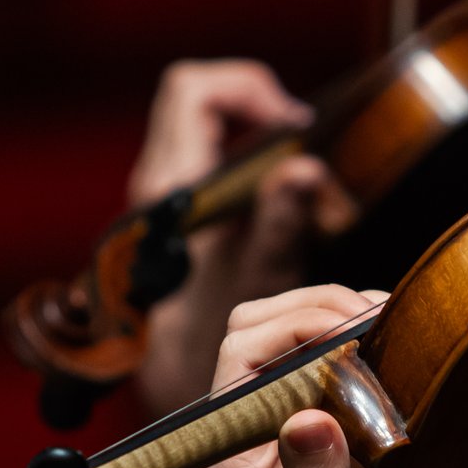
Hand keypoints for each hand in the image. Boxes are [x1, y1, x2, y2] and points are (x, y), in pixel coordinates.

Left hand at [130, 60, 357, 416]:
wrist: (175, 378)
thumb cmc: (210, 337)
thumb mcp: (257, 278)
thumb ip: (279, 221)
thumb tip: (305, 169)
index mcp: (172, 187)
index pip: (195, 92)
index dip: (248, 89)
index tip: (292, 126)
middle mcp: (161, 181)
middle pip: (202, 99)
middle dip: (261, 110)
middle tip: (303, 146)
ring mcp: (167, 194)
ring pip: (211, 130)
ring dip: (262, 143)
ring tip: (306, 185)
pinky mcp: (181, 211)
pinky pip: (215, 161)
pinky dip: (254, 167)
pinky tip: (288, 205)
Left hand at [196, 285, 439, 467]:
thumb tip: (307, 420)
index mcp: (229, 454)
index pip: (241, 348)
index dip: (294, 323)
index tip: (354, 331)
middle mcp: (250, 427)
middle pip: (267, 324)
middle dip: (322, 309)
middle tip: (382, 322)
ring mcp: (291, 419)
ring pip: (305, 330)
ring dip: (350, 319)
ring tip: (399, 331)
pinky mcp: (332, 420)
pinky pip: (343, 356)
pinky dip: (372, 342)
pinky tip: (405, 349)